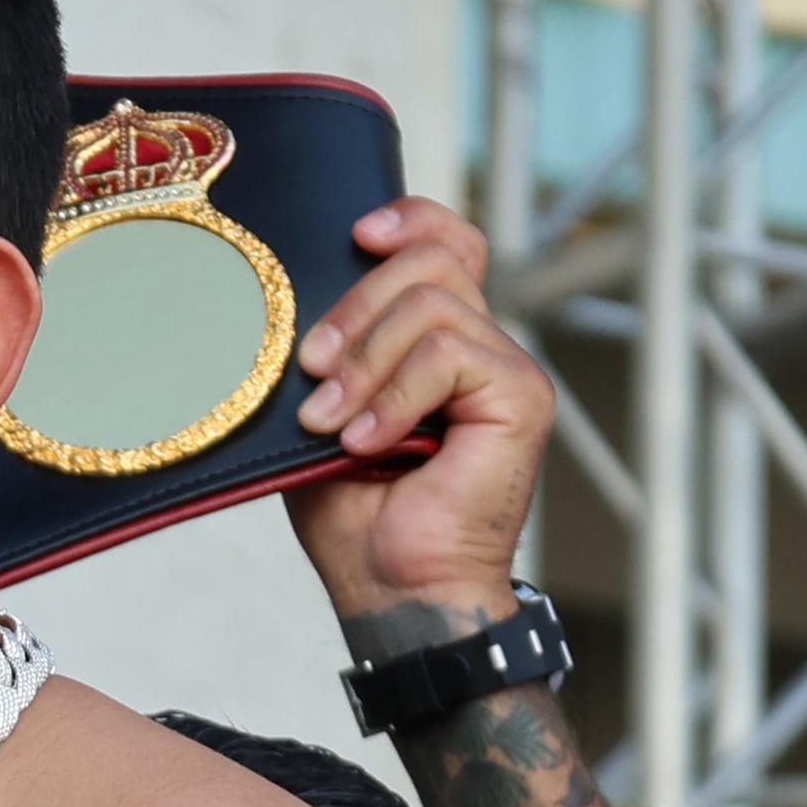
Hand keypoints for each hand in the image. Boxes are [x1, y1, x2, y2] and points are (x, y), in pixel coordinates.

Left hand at [284, 196, 548, 629]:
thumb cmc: (354, 515)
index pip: (447, 243)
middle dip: (353, 307)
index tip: (354, 235)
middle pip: (430, 259)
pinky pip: (450, 352)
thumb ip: (326, 356)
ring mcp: (506, 369)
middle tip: (311, 371)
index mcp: (436, 343)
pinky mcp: (522, 398)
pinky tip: (367, 441)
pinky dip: (395, 395)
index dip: (409, 219)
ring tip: (332, 423)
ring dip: (365, 361)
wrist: (391, 587)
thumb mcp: (320, 415)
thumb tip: (284, 303)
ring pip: (433, 302)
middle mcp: (479, 347)